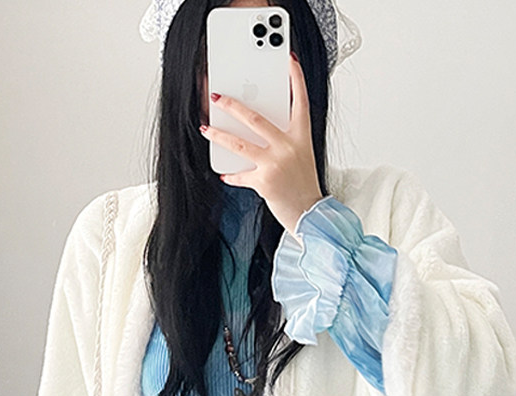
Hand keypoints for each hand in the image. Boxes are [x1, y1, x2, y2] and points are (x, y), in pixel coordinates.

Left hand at [201, 53, 323, 234]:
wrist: (310, 214)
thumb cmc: (304, 184)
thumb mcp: (301, 155)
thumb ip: (285, 139)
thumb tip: (258, 129)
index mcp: (301, 136)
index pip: (301, 101)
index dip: (296, 79)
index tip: (289, 61)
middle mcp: (288, 146)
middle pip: (255, 118)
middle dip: (232, 106)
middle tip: (217, 97)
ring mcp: (275, 163)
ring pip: (239, 144)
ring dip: (219, 135)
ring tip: (205, 129)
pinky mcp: (264, 182)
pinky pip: (240, 175)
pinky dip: (231, 175)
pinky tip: (224, 173)